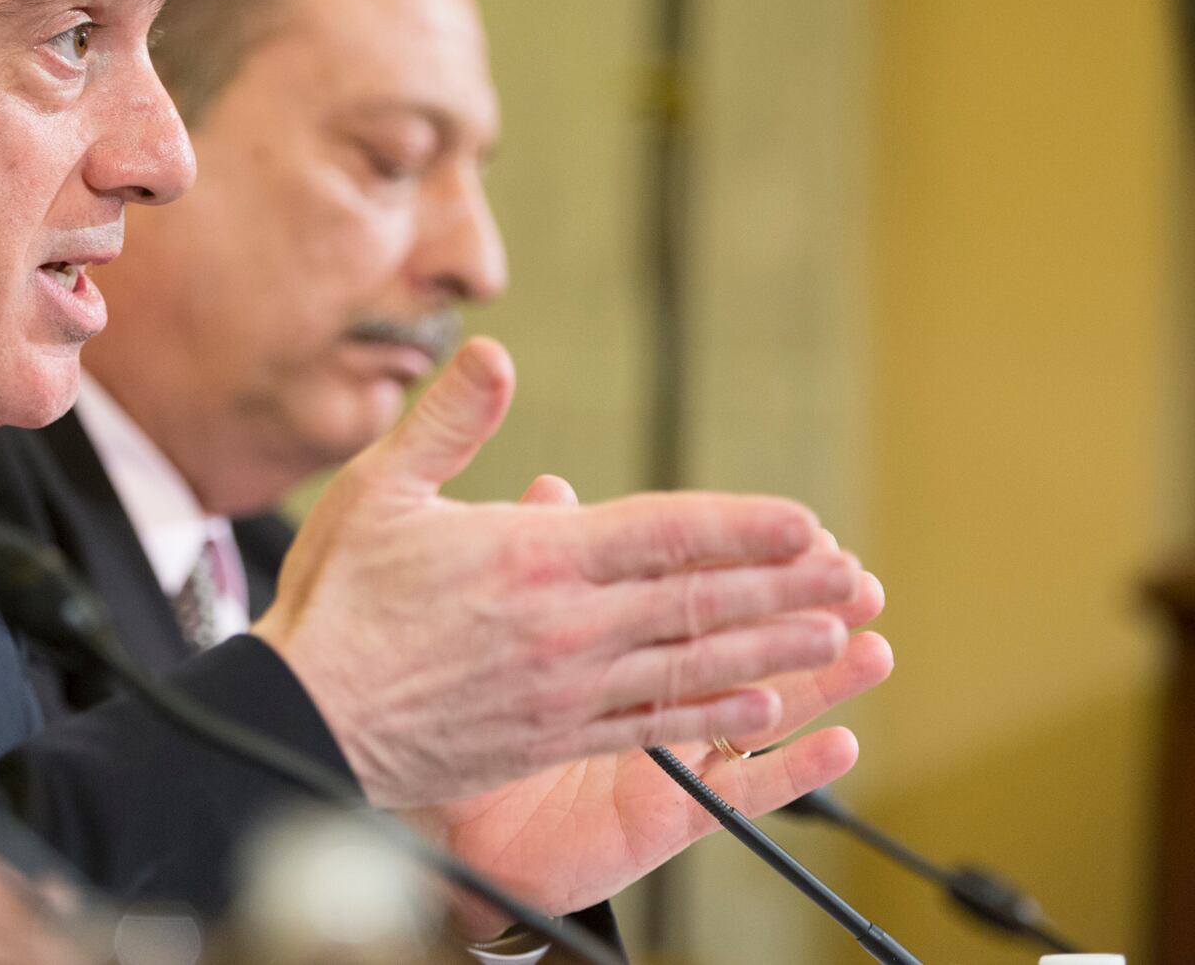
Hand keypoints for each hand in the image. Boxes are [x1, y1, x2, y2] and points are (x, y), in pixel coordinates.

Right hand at [253, 338, 860, 808]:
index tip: (806, 521)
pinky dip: (713, 715)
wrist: (302, 717)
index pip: (663, 533)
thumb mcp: (379, 489)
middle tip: (851, 576)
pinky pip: (653, 726)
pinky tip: (758, 706)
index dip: (742, 527)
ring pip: (691, 666)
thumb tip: (496, 354)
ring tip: (834, 636)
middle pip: (697, 602)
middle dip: (782, 586)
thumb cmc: (335, 600)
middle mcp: (565, 626)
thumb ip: (447, 422)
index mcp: (531, 556)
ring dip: (770, 648)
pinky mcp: (551, 739)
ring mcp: (564, 690)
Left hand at [416, 473, 893, 934]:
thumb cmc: (444, 703)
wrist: (426, 804)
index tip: (802, 527)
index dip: (741, 548)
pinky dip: (788, 770)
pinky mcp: (661, 813)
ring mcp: (660, 751)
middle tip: (855, 577)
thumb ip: (515, 547)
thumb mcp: (472, 610)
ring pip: (751, 707)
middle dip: (798, 606)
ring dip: (815, 679)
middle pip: (733, 636)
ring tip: (870, 648)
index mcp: (601, 626)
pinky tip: (838, 745)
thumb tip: (549, 484)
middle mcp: (642, 683)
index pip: (684, 573)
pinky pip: (732, 794)